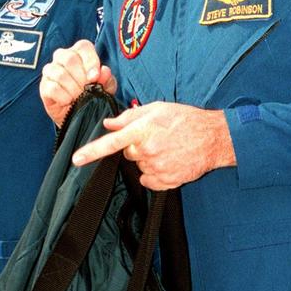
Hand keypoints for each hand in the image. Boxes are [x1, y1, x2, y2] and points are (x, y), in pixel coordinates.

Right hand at [40, 40, 116, 125]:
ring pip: (60, 73)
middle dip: (81, 77)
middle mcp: (62, 57)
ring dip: (73, 88)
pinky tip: (69, 101)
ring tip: (79, 97)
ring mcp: (50, 71)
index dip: (90, 61)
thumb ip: (107, 79)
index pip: (83, 47)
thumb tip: (104, 71)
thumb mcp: (105, 88)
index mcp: (79, 53)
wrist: (78, 115)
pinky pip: (52, 88)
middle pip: (69, 58)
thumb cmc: (92, 95)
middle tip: (87, 90)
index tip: (95, 77)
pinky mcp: (44, 86)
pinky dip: (63, 96)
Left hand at [71, 101, 236, 189]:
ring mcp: (157, 168)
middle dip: (136, 146)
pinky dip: (155, 173)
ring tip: (166, 148)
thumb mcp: (157, 109)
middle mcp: (147, 151)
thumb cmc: (186, 120)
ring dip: (148, 159)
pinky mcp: (167, 181)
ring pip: (139, 166)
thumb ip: (130, 117)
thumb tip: (109, 124)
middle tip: (155, 138)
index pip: (110, 143)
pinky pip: (149, 180)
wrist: (214, 138)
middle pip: (127, 154)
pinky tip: (169, 161)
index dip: (91, 152)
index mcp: (142, 131)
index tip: (77, 159)